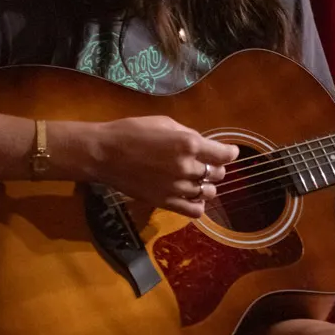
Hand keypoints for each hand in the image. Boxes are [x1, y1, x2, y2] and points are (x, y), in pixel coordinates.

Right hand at [66, 115, 238, 217]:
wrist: (104, 154)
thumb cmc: (132, 131)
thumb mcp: (164, 123)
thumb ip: (188, 135)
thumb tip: (204, 145)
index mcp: (189, 144)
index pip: (225, 154)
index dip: (229, 153)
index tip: (228, 152)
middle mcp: (187, 167)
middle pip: (217, 174)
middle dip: (215, 168)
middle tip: (204, 163)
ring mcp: (177, 188)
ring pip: (208, 193)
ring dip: (206, 186)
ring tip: (195, 180)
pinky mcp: (166, 202)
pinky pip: (194, 211)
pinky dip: (197, 205)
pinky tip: (190, 197)